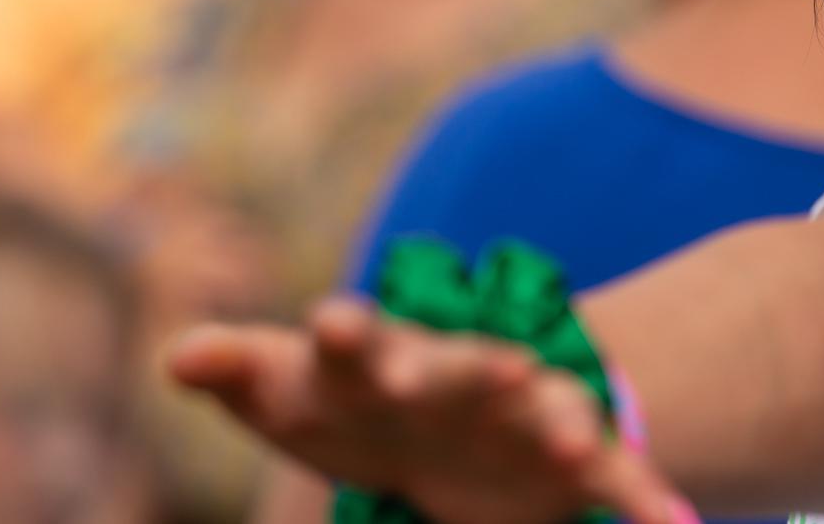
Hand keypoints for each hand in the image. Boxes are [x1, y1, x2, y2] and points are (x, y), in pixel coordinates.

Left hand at [167, 297, 683, 523]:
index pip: (359, 341)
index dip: (349, 336)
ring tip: (567, 439)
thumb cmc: (361, 406)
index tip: (334, 323)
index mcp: (386, 362)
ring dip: (558, 421)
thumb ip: (241, 369)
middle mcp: (462, 375)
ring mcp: (526, 413)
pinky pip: (621, 477)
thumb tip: (176, 355)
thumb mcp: (299, 394)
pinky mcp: (581, 458)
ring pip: (551, 411)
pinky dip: (648, 499)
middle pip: (461, 368)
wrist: (471, 410)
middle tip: (474, 371)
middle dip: (464, 370)